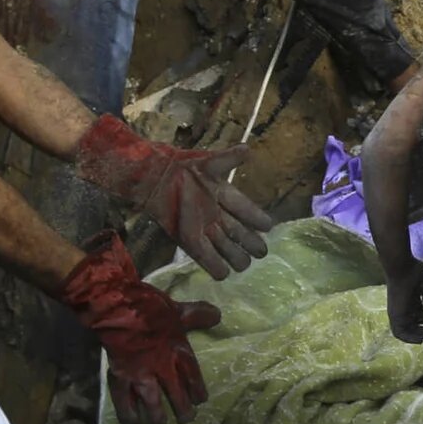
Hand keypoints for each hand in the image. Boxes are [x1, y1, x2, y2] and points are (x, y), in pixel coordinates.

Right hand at [60, 232, 221, 423]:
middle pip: (178, 399)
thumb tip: (217, 315)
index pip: (194, 380)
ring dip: (159, 418)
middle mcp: (163, 369)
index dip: (198, 394)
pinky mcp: (120, 380)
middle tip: (185, 418)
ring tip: (160, 422)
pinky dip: (130, 416)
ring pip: (154, 408)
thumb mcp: (178, 310)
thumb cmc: (149, 307)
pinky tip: (133, 421)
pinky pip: (125, 406)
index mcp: (179, 352)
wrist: (117, 307)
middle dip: (184, 413)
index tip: (200, 400)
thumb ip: (198, 315)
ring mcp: (141, 377)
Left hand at [72, 115, 273, 278]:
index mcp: (224, 194)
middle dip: (250, 243)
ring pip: (225, 247)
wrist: (155, 178)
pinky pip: (205, 256)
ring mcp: (204, 228)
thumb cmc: (182, 167)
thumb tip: (248, 149)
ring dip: (235, 257)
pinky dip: (214, 265)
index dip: (257, 218)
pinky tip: (224, 274)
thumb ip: (229, 159)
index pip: (245, 209)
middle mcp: (217, 214)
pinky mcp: (189, 240)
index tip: (268, 226)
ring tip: (245, 263)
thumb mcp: (208, 162)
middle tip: (260, 251)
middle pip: (238, 233)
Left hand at [385, 258, 422, 342]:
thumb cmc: (414, 271)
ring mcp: (399, 312)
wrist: (401, 266)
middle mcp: (405, 307)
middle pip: (417, 323)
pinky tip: (421, 340)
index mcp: (412, 300)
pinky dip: (409, 338)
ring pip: (410, 329)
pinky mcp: (394, 315)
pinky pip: (399, 332)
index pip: (421, 315)